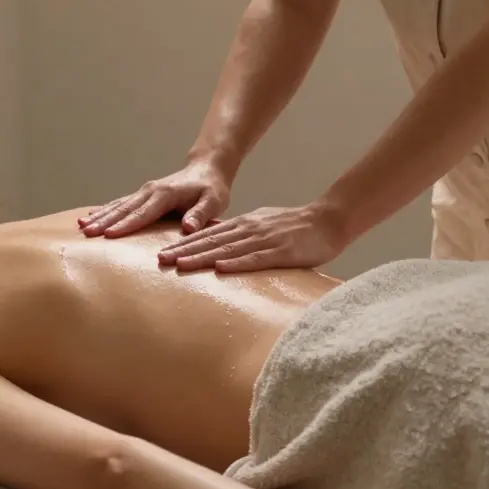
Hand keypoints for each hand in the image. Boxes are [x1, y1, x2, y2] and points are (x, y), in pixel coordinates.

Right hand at [78, 161, 231, 237]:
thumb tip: (187, 227)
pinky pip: (119, 204)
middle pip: (124, 208)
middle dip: (104, 221)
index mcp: (165, 194)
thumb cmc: (211, 189)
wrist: (207, 170)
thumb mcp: (213, 201)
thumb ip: (200, 214)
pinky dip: (104, 210)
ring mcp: (144, 192)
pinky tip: (90, 216)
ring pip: (118, 205)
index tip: (109, 234)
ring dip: (99, 215)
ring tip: (81, 225)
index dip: (126, 225)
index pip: (143, 213)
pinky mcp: (142, 196)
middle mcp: (150, 191)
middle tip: (86, 232)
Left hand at [156, 202, 348, 272]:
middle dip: (184, 251)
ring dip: (203, 257)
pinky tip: (221, 268)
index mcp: (244, 224)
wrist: (329, 220)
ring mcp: (265, 240)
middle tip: (160, 260)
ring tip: (181, 265)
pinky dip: (238, 263)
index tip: (161, 253)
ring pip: (228, 249)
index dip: (183, 244)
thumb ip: (241, 236)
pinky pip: (257, 258)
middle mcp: (249, 229)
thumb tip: (218, 248)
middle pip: (211, 241)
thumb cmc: (295, 228)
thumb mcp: (262, 226)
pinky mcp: (282, 252)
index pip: (207, 235)